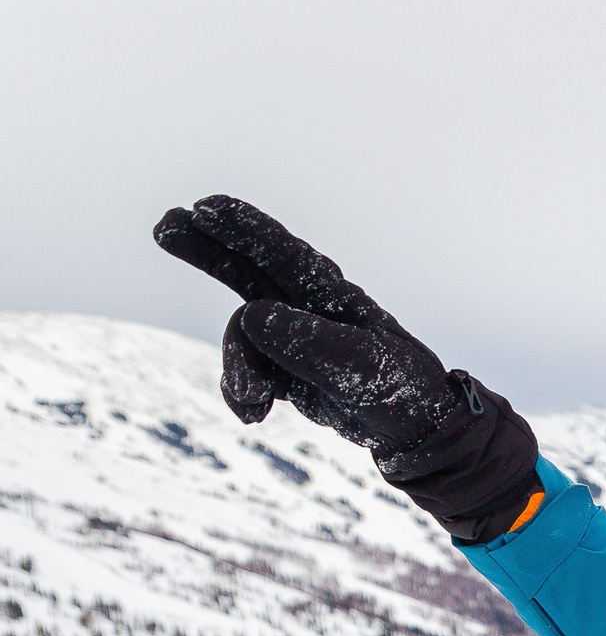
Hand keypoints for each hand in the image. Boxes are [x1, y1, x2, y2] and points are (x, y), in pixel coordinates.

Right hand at [152, 196, 538, 540]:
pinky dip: (241, 392)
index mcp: (332, 294)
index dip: (245, 228)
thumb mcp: (365, 368)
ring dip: (237, 370)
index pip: (283, 253)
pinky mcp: (280, 365)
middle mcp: (306, 306)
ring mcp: (289, 334)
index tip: (206, 207)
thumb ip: (311, 343)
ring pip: (240, 335)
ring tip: (255, 405)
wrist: (409, 428)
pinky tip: (253, 416)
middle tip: (166, 224)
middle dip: (207, 248)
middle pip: (246, 267)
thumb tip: (252, 317)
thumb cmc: (399, 388)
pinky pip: (243, 370)